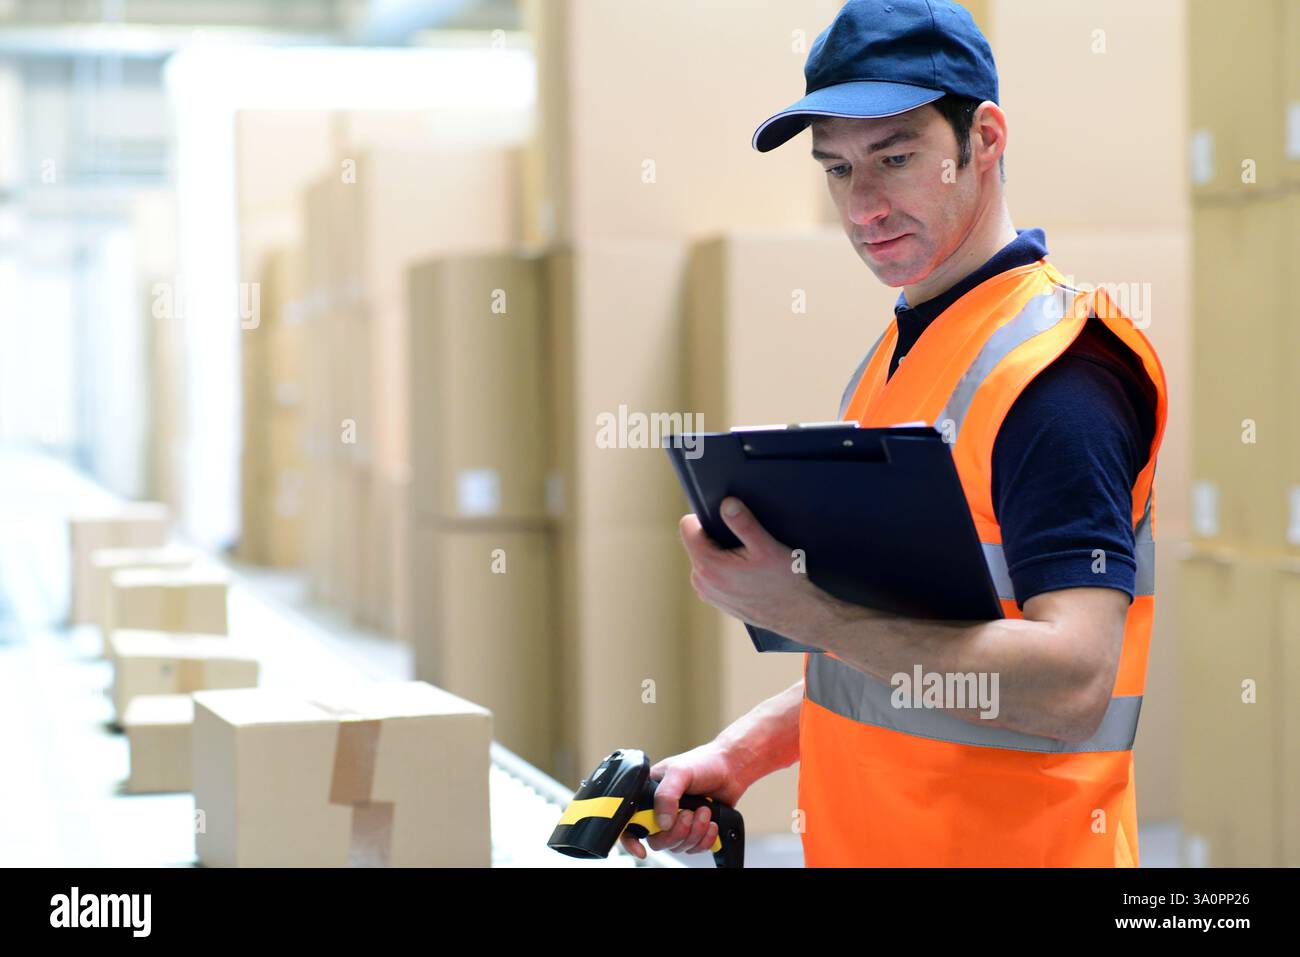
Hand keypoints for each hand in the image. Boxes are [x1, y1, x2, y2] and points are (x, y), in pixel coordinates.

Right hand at [618, 742, 744, 860]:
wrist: (731, 768)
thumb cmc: (704, 763)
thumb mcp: (680, 772)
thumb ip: (666, 795)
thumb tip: (662, 822)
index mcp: (650, 795)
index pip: (631, 822)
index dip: (631, 840)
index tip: (641, 850)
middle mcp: (662, 810)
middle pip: (658, 840)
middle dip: (677, 832)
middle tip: (690, 814)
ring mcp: (678, 822)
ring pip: (678, 846)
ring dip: (695, 832)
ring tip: (705, 811)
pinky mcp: (695, 830)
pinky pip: (695, 848)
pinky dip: (705, 839)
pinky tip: (712, 823)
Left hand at [679, 496, 832, 639]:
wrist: (795, 614)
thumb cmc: (783, 581)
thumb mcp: (767, 547)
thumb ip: (744, 523)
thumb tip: (726, 503)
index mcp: (707, 565)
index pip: (687, 527)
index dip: (705, 518)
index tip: (726, 521)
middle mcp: (700, 580)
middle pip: (696, 542)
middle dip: (716, 537)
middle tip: (744, 545)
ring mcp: (706, 592)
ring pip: (704, 558)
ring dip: (720, 554)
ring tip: (747, 561)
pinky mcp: (714, 599)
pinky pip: (711, 574)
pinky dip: (724, 569)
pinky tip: (746, 574)